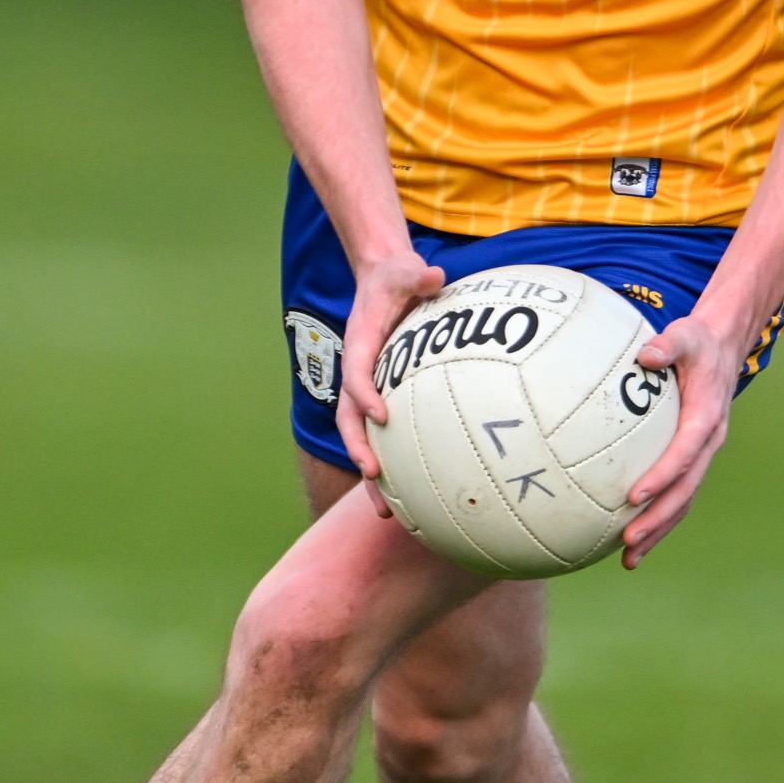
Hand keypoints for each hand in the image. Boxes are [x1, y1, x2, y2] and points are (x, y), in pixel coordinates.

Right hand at [336, 249, 445, 501]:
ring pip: (362, 437)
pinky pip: (382, 435)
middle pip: (349, 419)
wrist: (383, 281)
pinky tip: (411, 495)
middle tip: (375, 477)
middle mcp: (358, 371)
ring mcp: (368, 388)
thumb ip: (417, 274)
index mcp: (360, 343)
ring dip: (370, 474)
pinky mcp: (382, 396)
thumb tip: (434, 274)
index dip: (365, 394)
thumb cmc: (397, 277)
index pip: (356, 374)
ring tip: (387, 512)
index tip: (382, 415)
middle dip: (359, 450)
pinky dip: (391, 464)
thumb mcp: (406, 270)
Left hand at [619, 312, 747, 566]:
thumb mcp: (686, 334)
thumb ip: (666, 344)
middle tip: (629, 541)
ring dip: (659, 531)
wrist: (724, 348)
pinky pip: (677, 494)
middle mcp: (708, 442)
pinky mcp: (693, 458)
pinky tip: (632, 540)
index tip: (634, 496)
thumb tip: (646, 354)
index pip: (684, 452)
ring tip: (629, 558)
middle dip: (658, 519)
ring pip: (683, 500)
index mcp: (706, 417)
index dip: (662, 476)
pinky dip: (659, 519)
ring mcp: (703, 454)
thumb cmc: (698, 341)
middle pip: (685, 490)